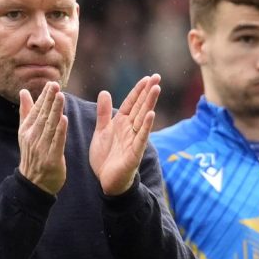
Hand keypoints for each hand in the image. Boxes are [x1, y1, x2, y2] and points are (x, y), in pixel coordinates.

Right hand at [18, 82, 67, 194]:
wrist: (34, 183)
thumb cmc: (32, 155)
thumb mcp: (25, 133)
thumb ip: (26, 112)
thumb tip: (23, 92)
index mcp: (27, 129)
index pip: (36, 110)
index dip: (44, 97)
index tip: (51, 84)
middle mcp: (33, 137)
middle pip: (43, 115)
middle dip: (50, 100)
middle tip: (56, 85)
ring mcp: (41, 148)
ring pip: (50, 126)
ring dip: (55, 111)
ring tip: (61, 97)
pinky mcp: (51, 158)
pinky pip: (56, 142)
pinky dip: (60, 131)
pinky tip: (64, 119)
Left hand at [90, 74, 159, 195]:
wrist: (106, 182)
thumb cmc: (105, 158)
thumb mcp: (101, 131)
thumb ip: (103, 113)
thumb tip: (104, 91)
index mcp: (121, 123)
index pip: (131, 103)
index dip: (138, 90)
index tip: (147, 77)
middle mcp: (130, 130)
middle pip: (139, 107)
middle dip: (148, 92)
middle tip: (157, 77)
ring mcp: (134, 140)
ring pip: (142, 119)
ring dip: (149, 104)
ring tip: (156, 89)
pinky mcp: (134, 153)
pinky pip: (141, 138)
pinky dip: (145, 126)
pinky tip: (150, 114)